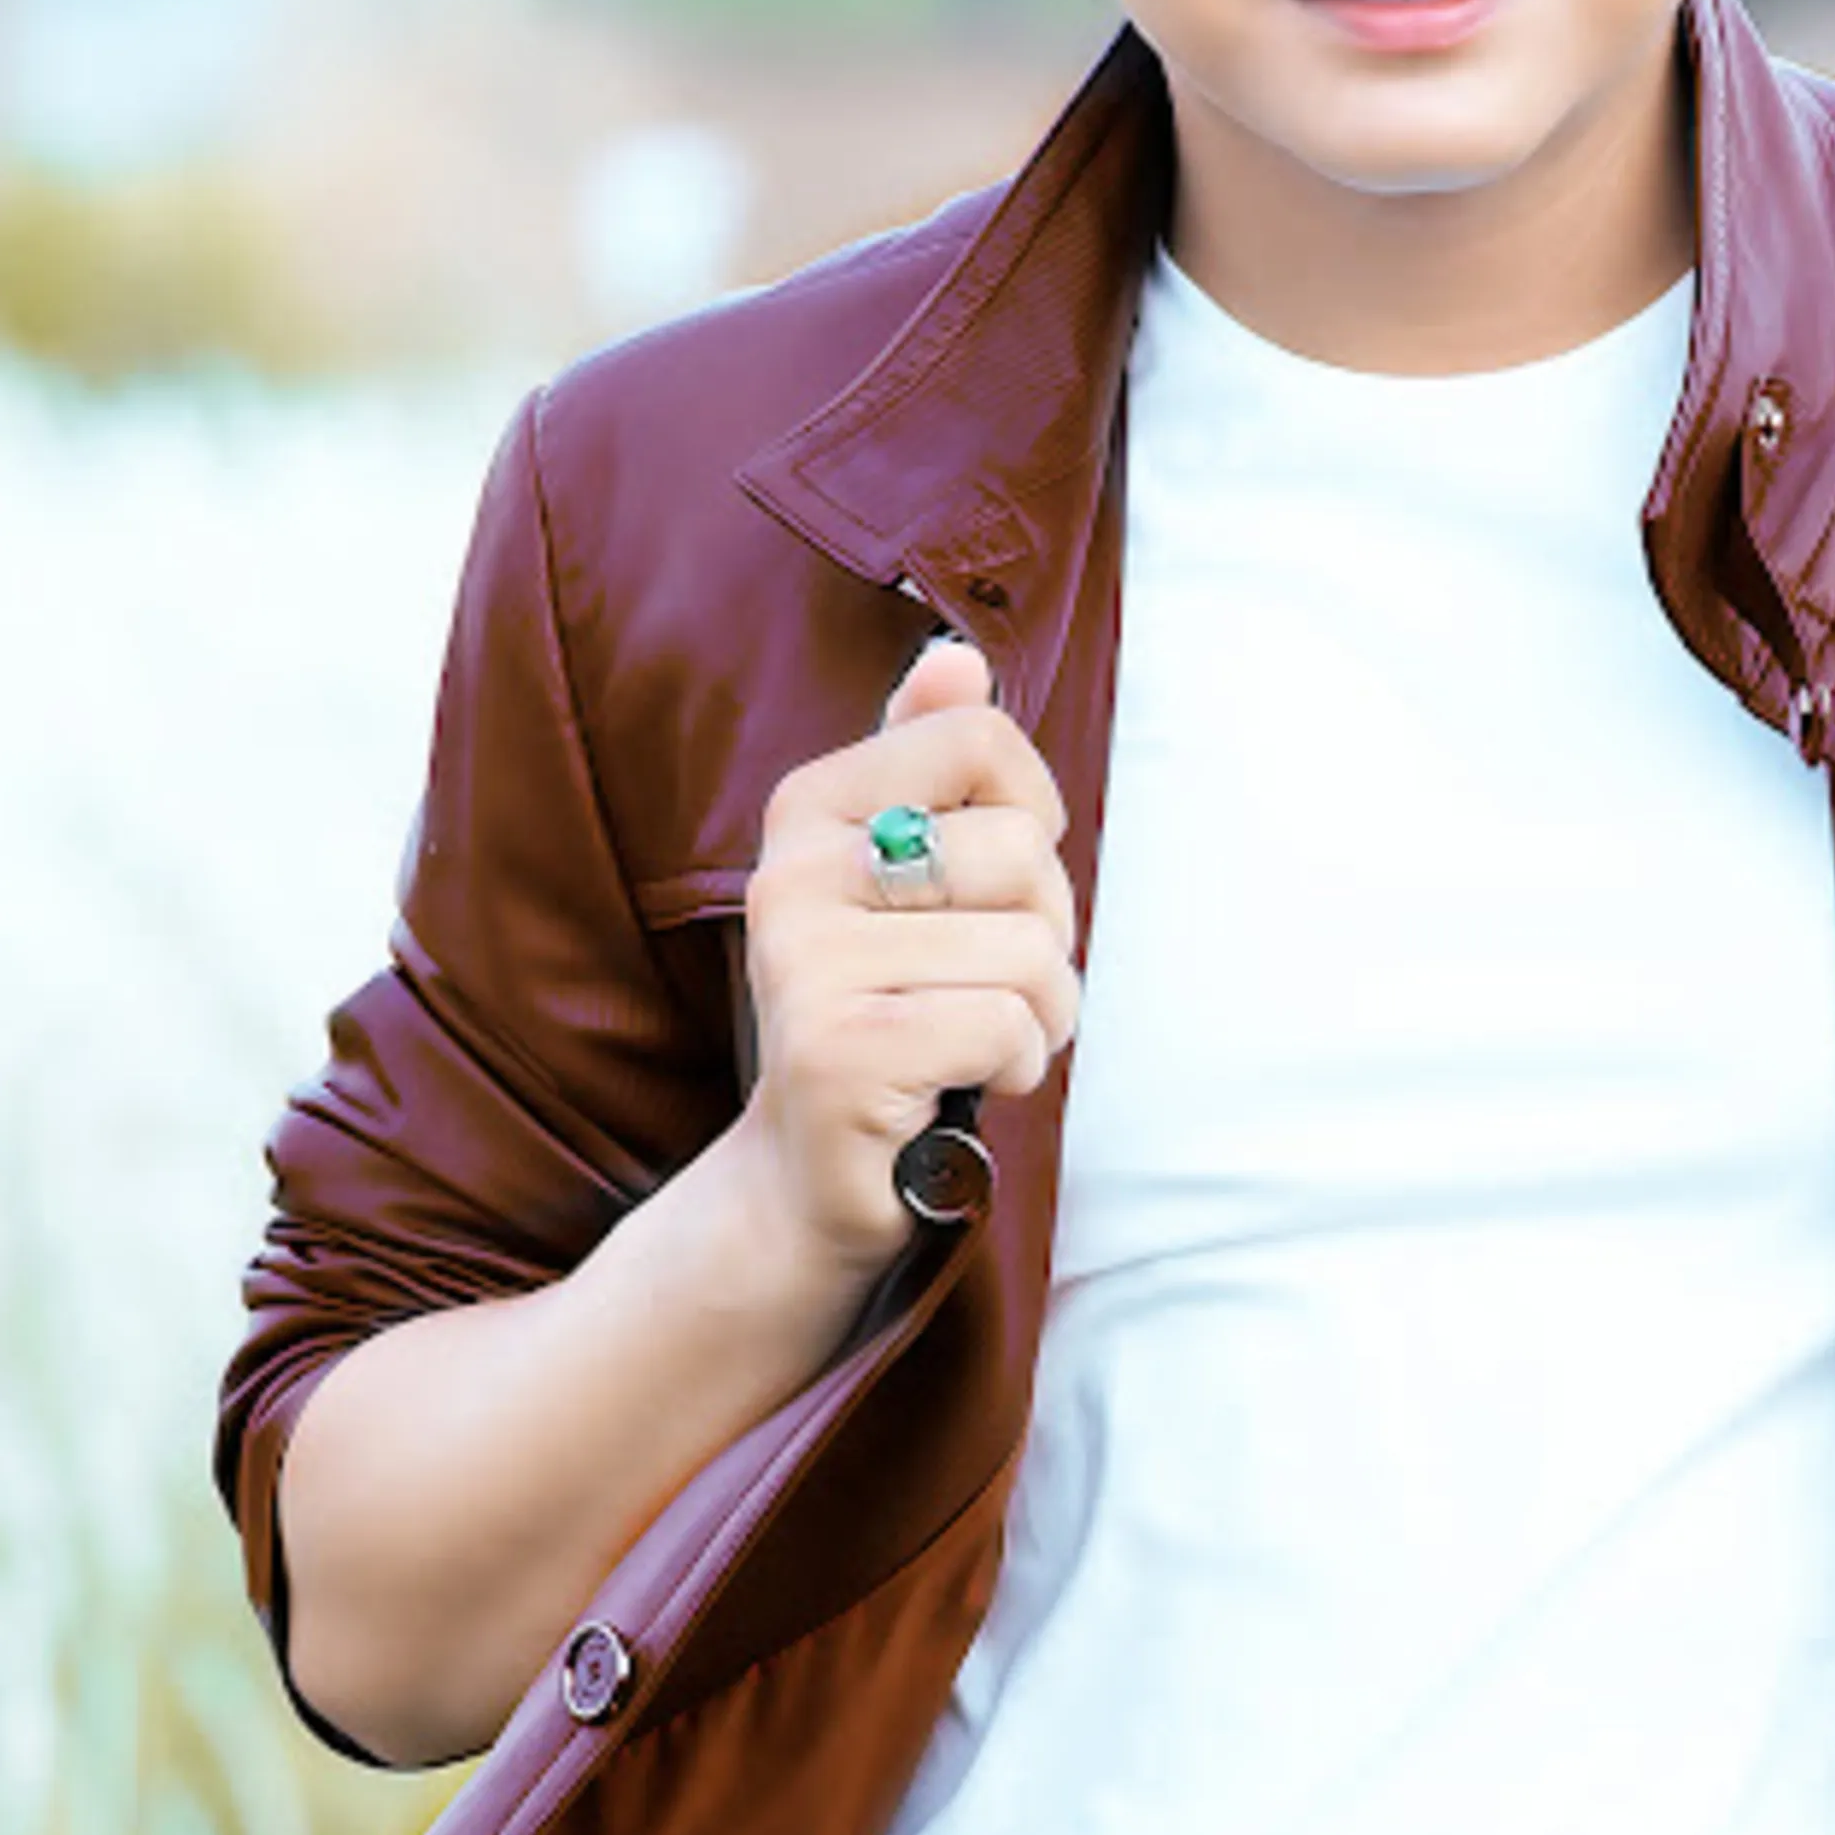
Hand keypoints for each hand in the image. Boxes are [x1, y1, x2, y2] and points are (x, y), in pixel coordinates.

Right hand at [734, 638, 1080, 1290]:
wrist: (812, 1177)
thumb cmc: (896, 1008)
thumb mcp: (915, 878)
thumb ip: (932, 761)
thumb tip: (957, 658)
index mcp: (812, 807)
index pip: (981, 740)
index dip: (1031, 820)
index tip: (992, 885)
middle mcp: (791, 874)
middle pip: (1021, 852)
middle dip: (1043, 932)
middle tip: (979, 983)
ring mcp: (805, 966)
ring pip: (1031, 948)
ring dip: (1038, 1014)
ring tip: (971, 1040)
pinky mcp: (837, 1054)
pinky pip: (1006, 1024)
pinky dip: (1014, 1065)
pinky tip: (957, 1086)